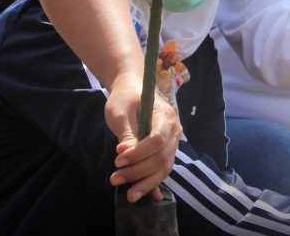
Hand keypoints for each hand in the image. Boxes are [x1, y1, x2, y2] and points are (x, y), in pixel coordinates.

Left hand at [106, 75, 181, 202]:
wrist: (132, 90)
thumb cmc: (125, 98)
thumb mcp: (120, 112)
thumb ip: (126, 134)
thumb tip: (125, 155)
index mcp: (166, 116)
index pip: (157, 140)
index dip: (139, 153)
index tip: (117, 159)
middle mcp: (174, 130)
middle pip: (162, 157)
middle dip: (139, 172)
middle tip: (114, 178)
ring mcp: (172, 141)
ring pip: (164, 167)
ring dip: (146, 182)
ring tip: (129, 195)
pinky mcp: (166, 150)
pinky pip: (162, 169)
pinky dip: (155, 183)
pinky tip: (151, 198)